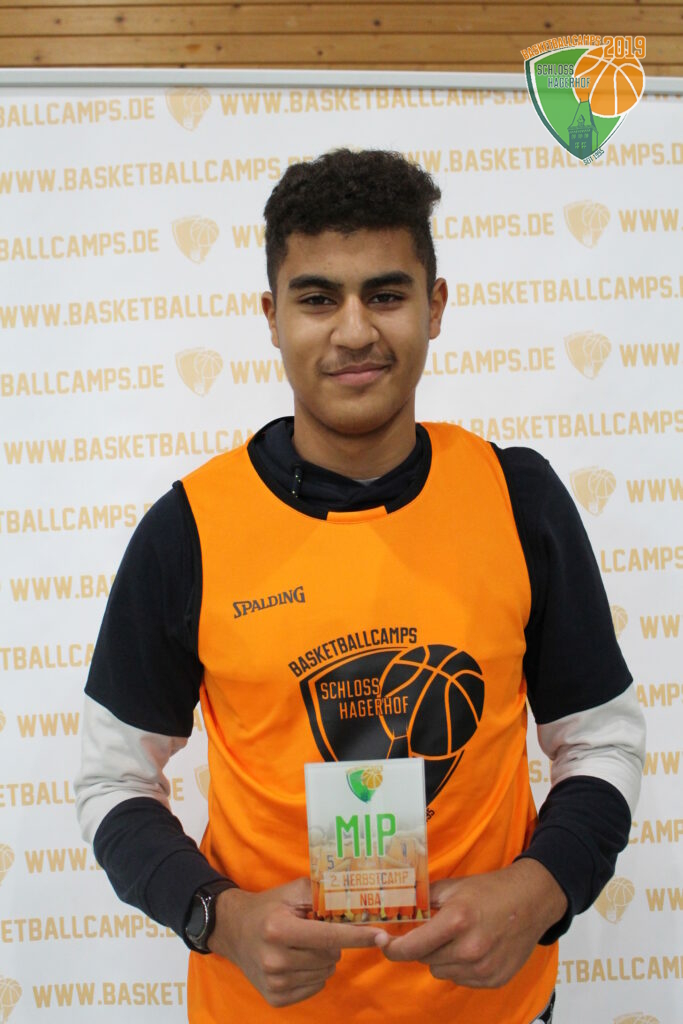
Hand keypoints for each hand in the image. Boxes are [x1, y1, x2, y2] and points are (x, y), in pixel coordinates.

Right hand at [208, 877, 383, 1006]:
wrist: (234, 930)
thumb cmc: (269, 907)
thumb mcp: (292, 892)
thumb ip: (323, 892)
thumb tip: (356, 900)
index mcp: (279, 929)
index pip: (328, 935)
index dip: (357, 936)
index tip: (381, 937)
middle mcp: (275, 959)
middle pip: (331, 955)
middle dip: (333, 942)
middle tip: (314, 930)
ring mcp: (274, 982)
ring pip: (326, 972)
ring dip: (323, 958)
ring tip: (303, 945)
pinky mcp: (275, 998)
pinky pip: (315, 986)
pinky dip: (314, 973)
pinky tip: (298, 960)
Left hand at [376, 859, 566, 987]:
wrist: (531, 901)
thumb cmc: (489, 890)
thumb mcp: (453, 887)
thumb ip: (424, 900)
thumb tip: (398, 910)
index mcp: (456, 921)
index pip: (412, 947)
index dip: (392, 949)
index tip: (383, 944)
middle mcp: (469, 949)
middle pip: (424, 959)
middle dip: (422, 945)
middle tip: (433, 929)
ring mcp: (483, 969)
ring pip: (441, 971)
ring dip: (441, 957)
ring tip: (457, 937)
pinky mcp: (494, 980)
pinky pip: (461, 979)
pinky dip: (459, 967)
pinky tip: (472, 948)